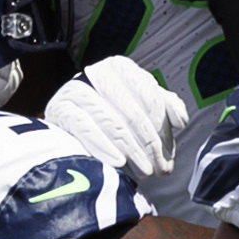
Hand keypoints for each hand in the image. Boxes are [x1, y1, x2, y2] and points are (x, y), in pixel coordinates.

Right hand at [39, 53, 189, 173]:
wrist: (75, 137)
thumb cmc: (117, 123)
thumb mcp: (146, 112)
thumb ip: (167, 109)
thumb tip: (180, 120)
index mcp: (121, 68)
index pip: (148, 93)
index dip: (161, 125)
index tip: (168, 151)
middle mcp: (96, 72)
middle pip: (129, 108)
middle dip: (148, 142)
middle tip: (160, 169)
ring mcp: (74, 89)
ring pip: (108, 118)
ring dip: (130, 148)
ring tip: (144, 171)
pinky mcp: (58, 109)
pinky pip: (83, 126)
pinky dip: (102, 145)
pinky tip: (118, 163)